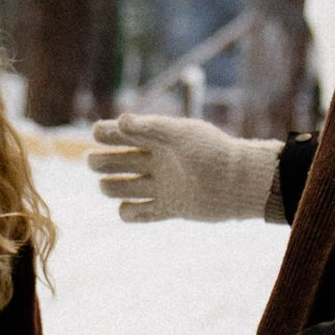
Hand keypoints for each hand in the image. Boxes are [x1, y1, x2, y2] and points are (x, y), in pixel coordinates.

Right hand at [88, 112, 282, 225]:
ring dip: (110, 187)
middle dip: (101, 161)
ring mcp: (161, 185)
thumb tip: (120, 120)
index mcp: (157, 138)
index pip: (120, 133)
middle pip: (115, 161)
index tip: (99, 134)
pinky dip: (129, 213)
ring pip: (121, 187)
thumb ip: (150, 127)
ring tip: (109, 186)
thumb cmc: (212, 152)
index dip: (105, 133)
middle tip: (96, 163)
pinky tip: (129, 209)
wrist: (238, 184)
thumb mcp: (180, 134)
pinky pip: (139, 213)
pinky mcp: (169, 208)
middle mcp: (156, 161)